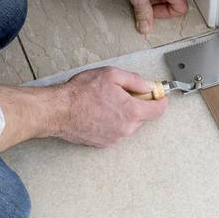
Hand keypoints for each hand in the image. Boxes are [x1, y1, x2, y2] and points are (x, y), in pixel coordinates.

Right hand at [50, 67, 167, 146]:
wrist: (58, 110)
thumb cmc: (81, 92)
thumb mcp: (111, 75)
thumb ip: (135, 80)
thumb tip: (149, 85)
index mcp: (132, 111)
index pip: (159, 110)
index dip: (160, 100)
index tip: (157, 94)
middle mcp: (126, 128)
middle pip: (143, 116)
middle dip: (137, 104)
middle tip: (122, 93)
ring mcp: (115, 137)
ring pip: (129, 123)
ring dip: (123, 113)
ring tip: (105, 102)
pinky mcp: (104, 143)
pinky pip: (116, 130)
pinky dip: (112, 122)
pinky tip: (98, 112)